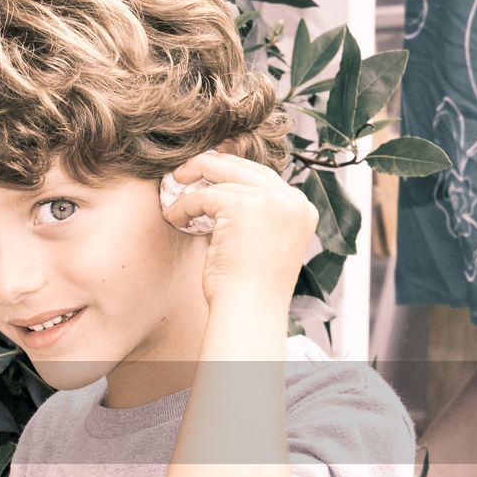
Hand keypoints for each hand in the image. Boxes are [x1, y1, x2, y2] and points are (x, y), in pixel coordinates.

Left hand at [160, 150, 317, 307]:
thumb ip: (255, 214)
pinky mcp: (244, 207)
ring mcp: (271, 201)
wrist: (249, 310)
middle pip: (242, 167)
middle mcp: (293, 200)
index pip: (262, 177)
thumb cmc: (249, 286)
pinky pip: (204, 196)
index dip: (230, 173)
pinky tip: (174, 218)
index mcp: (302, 208)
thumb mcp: (263, 241)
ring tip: (174, 209)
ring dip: (190, 193)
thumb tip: (222, 191)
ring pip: (220, 180)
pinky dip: (184, 206)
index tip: (205, 176)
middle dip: (207, 167)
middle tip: (181, 174)